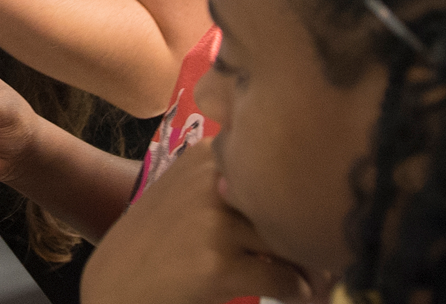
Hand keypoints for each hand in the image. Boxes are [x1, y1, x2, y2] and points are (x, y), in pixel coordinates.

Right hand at [82, 139, 315, 303]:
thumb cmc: (155, 245)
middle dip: (316, 234)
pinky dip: (299, 293)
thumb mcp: (186, 193)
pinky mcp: (218, 266)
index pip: (280, 164)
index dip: (306, 195)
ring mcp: (214, 223)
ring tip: (321, 282)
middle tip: (333, 259)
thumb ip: (233, 181)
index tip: (322, 218)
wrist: (113, 288)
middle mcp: (212, 181)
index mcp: (208, 156)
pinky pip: (284, 279)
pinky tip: (297, 298)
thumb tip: (308, 193)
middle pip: (291, 201)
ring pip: (294, 242)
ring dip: (315, 268)